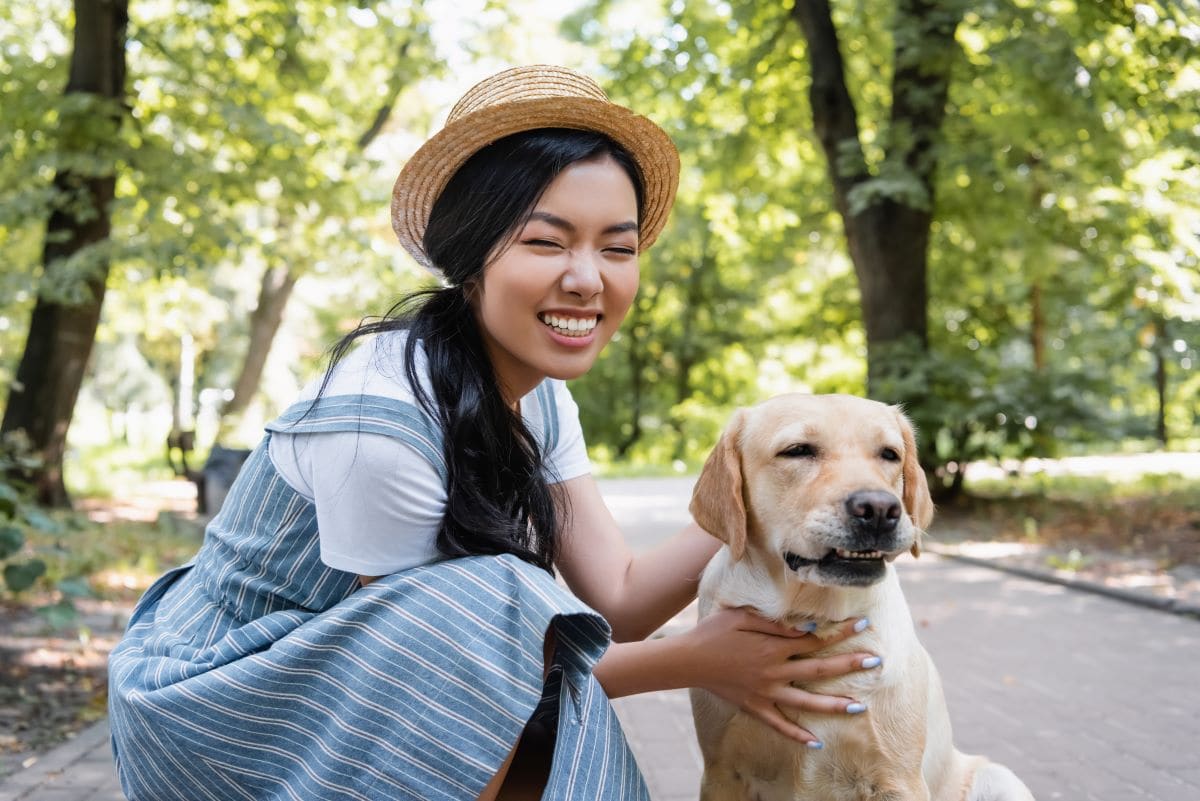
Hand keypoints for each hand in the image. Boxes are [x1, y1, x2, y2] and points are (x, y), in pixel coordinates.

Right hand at [685, 608, 878, 745]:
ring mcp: (766, 693)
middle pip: (820, 670)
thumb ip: (776, 624)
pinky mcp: (755, 708)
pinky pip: (780, 725)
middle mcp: (775, 672)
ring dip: (835, 705)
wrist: (688, 660)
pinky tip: (816, 742)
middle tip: (876, 661)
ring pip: (807, 702)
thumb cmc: (714, 632)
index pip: (815, 639)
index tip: (863, 623)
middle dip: (850, 664)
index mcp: (774, 647)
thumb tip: (809, 629)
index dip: (840, 631)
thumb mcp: (742, 617)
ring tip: (860, 706)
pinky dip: (797, 735)